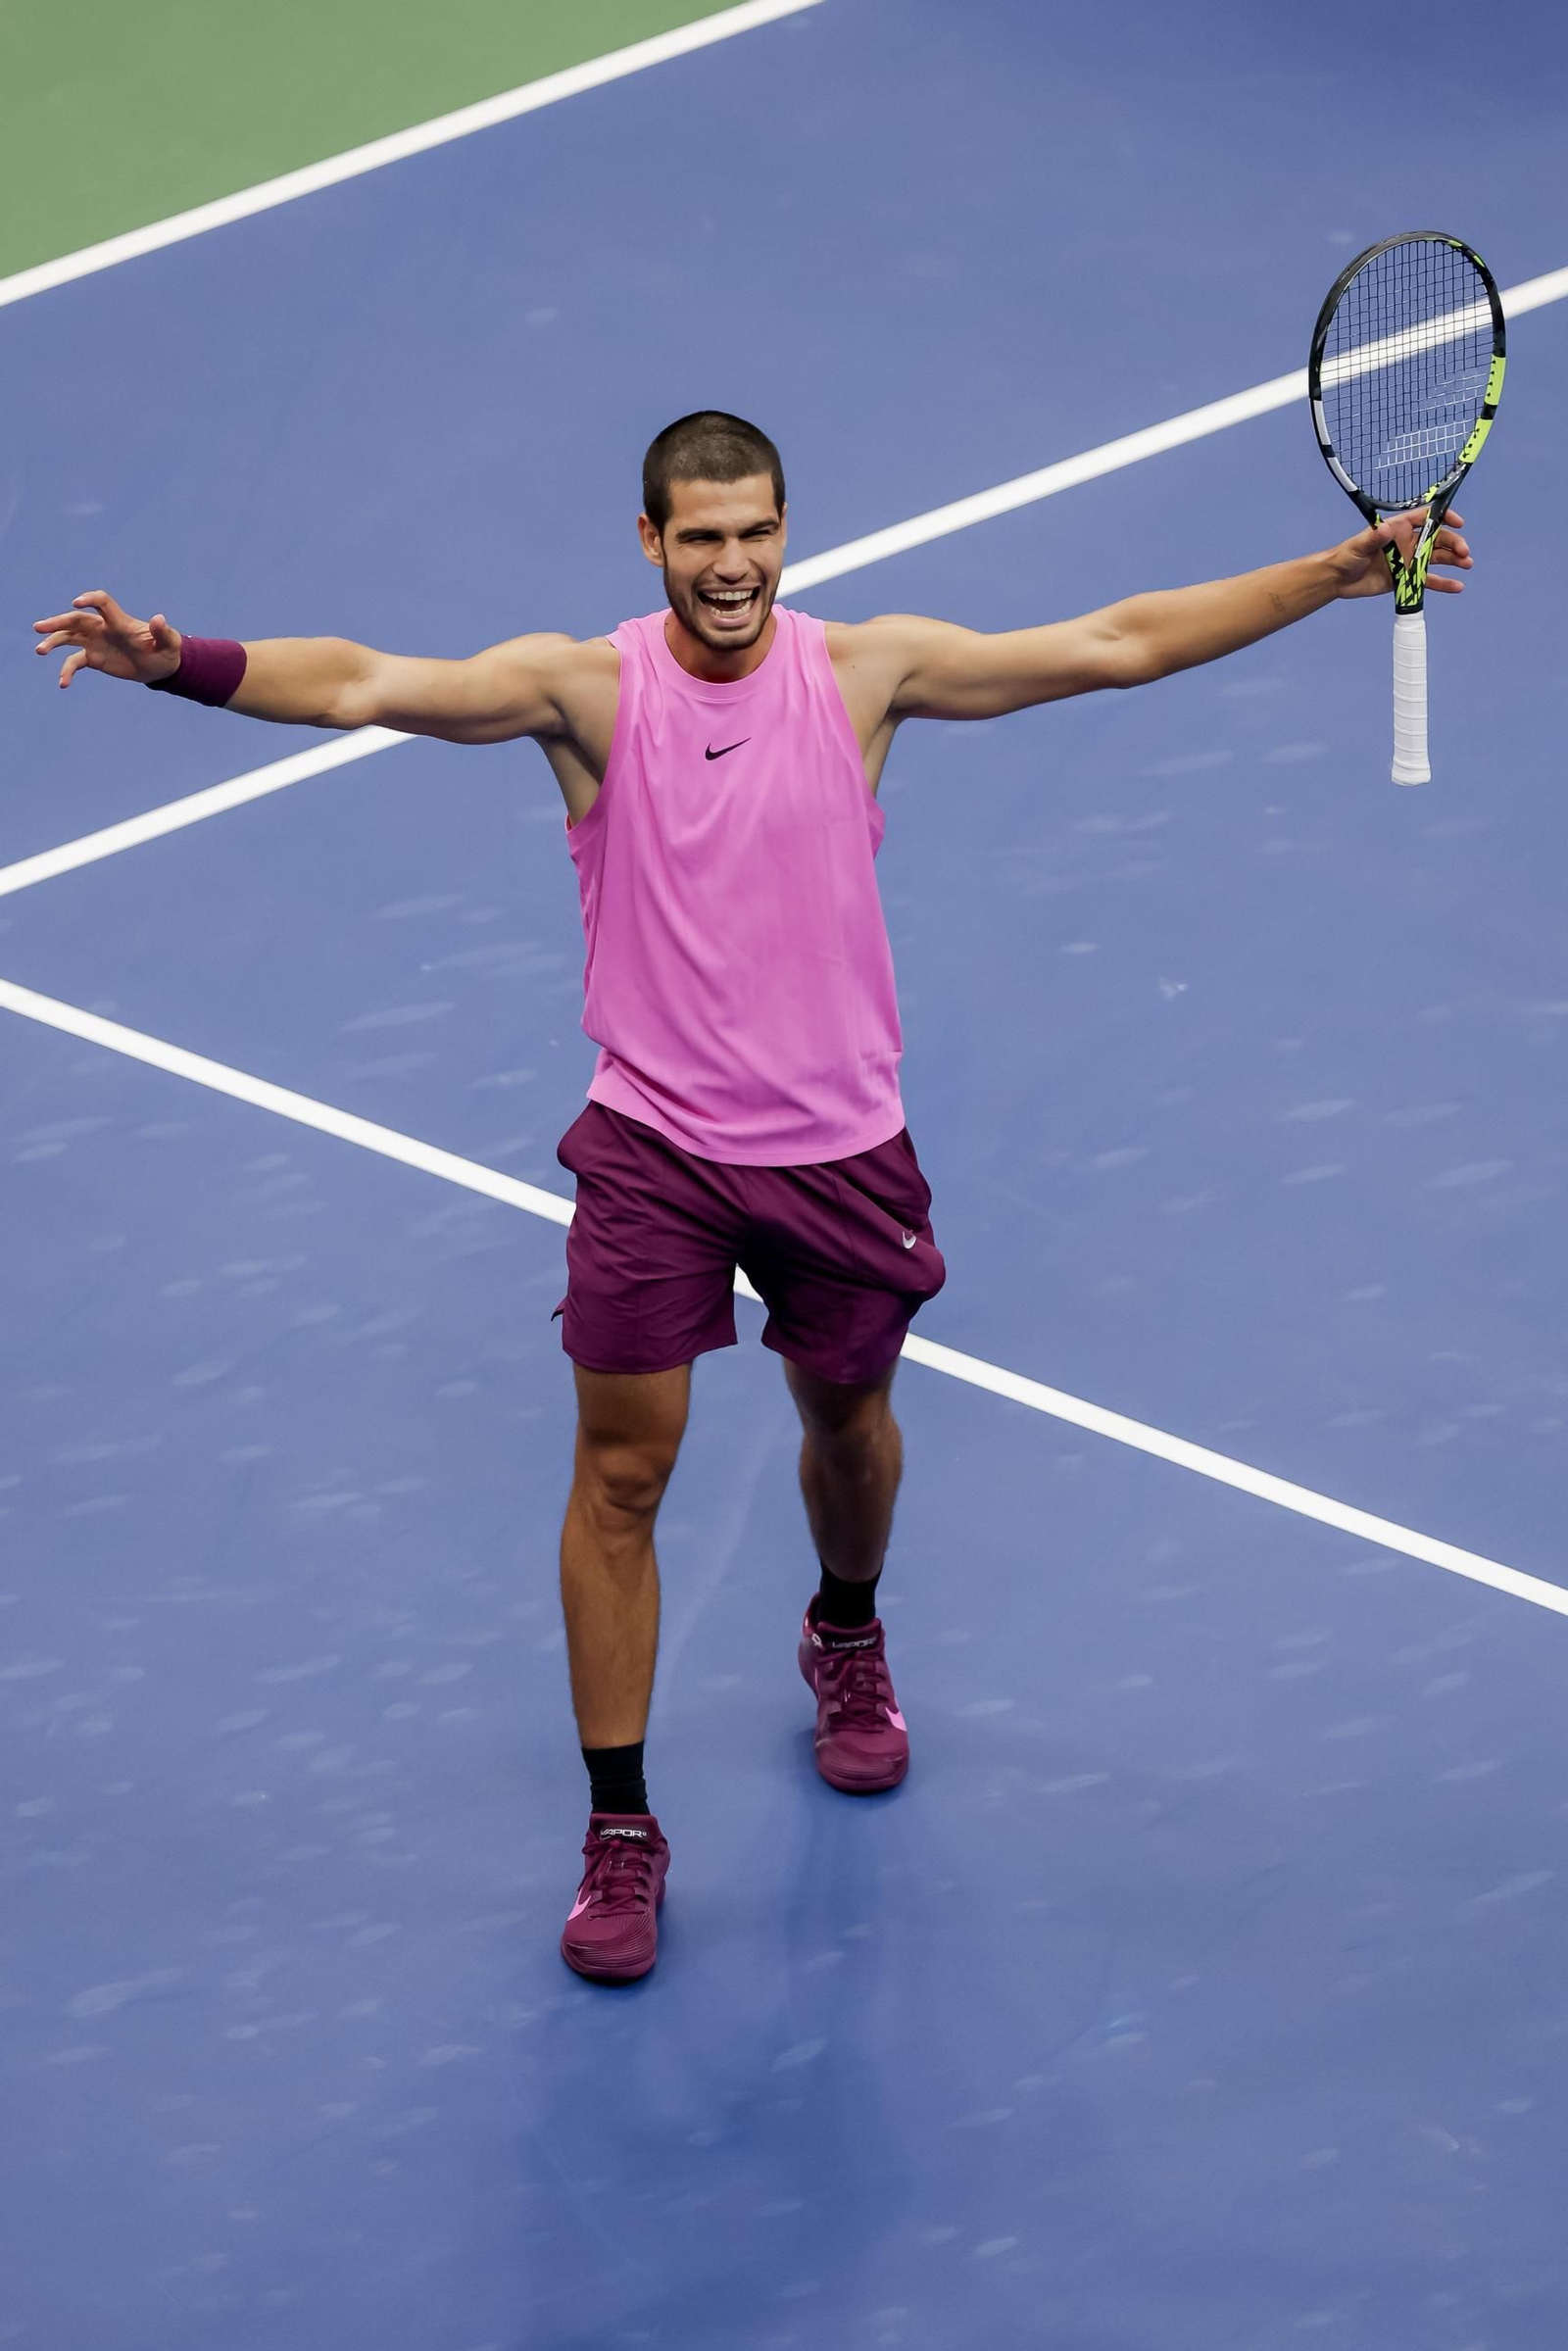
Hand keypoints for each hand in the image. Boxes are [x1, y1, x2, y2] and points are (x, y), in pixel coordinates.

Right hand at [32, 590, 181, 686]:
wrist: (160, 667)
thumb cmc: (166, 650)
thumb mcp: (169, 643)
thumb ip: (163, 631)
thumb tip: (158, 619)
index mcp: (119, 621)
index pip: (101, 603)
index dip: (89, 600)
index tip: (77, 603)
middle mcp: (103, 628)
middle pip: (75, 620)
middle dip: (57, 622)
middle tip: (39, 628)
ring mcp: (96, 643)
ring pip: (68, 638)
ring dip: (53, 642)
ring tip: (39, 650)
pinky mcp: (94, 658)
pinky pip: (75, 662)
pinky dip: (67, 671)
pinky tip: (63, 683)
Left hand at [1333, 508, 1471, 599]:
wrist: (1339, 579)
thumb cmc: (1347, 555)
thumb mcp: (1359, 545)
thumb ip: (1373, 538)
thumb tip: (1385, 530)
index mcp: (1399, 528)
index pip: (1426, 518)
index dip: (1443, 517)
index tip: (1458, 522)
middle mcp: (1408, 542)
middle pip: (1437, 539)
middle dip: (1453, 543)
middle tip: (1464, 553)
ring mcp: (1409, 561)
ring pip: (1437, 558)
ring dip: (1454, 560)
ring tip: (1467, 565)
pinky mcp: (1406, 579)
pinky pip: (1428, 580)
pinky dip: (1443, 583)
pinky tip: (1457, 586)